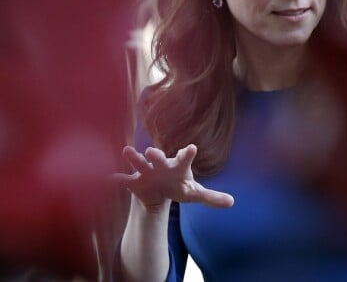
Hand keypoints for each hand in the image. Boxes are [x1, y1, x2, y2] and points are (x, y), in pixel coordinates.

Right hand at [114, 144, 233, 209]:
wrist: (158, 189)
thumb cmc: (178, 186)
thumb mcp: (194, 193)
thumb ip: (211, 197)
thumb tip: (232, 202)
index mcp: (178, 167)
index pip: (184, 158)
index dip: (187, 154)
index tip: (191, 148)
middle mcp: (161, 164)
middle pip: (159, 158)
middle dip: (155, 155)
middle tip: (152, 152)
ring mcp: (146, 171)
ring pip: (139, 163)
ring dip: (134, 158)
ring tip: (127, 151)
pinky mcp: (134, 181)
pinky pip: (124, 180)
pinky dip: (117, 179)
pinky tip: (108, 178)